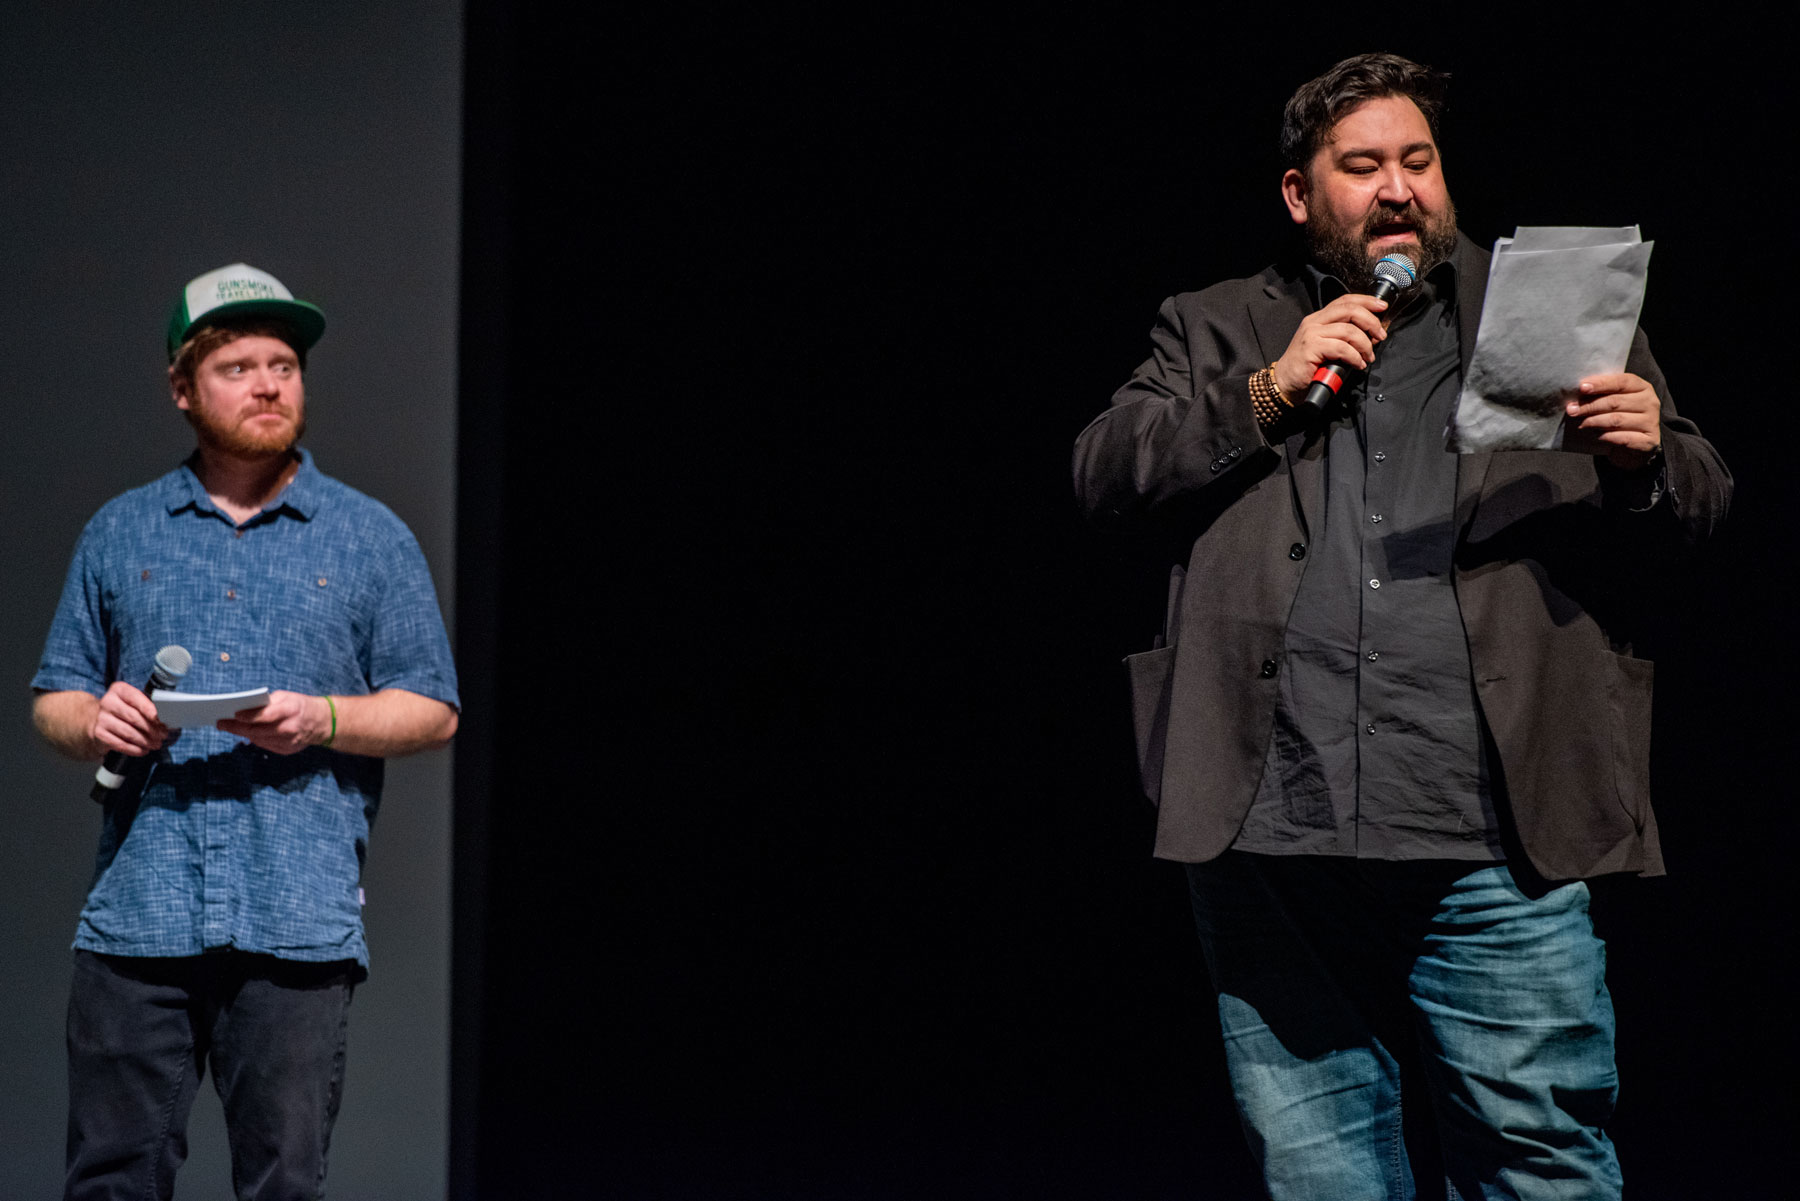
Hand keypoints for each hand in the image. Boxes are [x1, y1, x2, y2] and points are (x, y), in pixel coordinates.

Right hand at [91, 682, 174, 757]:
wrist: (98, 718)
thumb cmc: (124, 709)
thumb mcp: (135, 702)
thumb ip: (148, 707)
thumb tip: (165, 720)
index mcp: (119, 690)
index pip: (135, 698)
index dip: (148, 709)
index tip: (159, 719)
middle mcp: (108, 702)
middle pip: (134, 717)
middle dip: (152, 728)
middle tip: (163, 735)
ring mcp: (101, 718)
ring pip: (128, 732)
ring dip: (145, 741)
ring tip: (156, 744)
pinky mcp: (99, 733)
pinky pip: (120, 744)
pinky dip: (134, 749)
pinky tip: (143, 750)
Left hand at [216, 690, 330, 754]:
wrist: (322, 722)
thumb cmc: (301, 706)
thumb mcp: (287, 697)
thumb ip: (268, 702)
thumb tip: (246, 707)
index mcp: (291, 710)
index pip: (266, 715)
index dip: (249, 716)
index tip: (234, 714)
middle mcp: (290, 728)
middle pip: (257, 730)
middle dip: (236, 727)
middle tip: (221, 723)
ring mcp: (288, 741)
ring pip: (258, 739)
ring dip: (243, 733)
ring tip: (230, 727)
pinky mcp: (287, 750)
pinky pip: (265, 745)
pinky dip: (255, 739)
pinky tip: (248, 733)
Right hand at [1272, 294, 1389, 397]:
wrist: (1285, 383)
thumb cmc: (1308, 368)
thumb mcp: (1327, 346)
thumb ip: (1343, 336)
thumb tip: (1371, 333)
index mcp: (1318, 319)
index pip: (1345, 301)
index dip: (1366, 301)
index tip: (1382, 307)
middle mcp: (1314, 322)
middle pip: (1349, 310)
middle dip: (1371, 321)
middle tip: (1380, 336)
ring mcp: (1311, 334)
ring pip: (1349, 331)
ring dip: (1365, 345)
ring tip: (1368, 357)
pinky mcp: (1311, 348)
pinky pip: (1342, 348)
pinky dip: (1355, 357)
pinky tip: (1357, 364)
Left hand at [1563, 372, 1662, 468]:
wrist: (1633, 448)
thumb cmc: (1619, 419)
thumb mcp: (1613, 403)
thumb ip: (1601, 395)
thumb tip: (1578, 393)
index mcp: (1642, 387)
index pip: (1621, 382)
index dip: (1601, 384)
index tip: (1581, 388)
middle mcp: (1650, 402)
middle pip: (1615, 401)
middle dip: (1590, 405)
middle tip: (1572, 410)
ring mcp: (1651, 422)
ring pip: (1616, 419)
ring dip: (1594, 421)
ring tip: (1581, 424)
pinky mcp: (1649, 441)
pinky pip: (1622, 437)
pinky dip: (1605, 436)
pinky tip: (1595, 435)